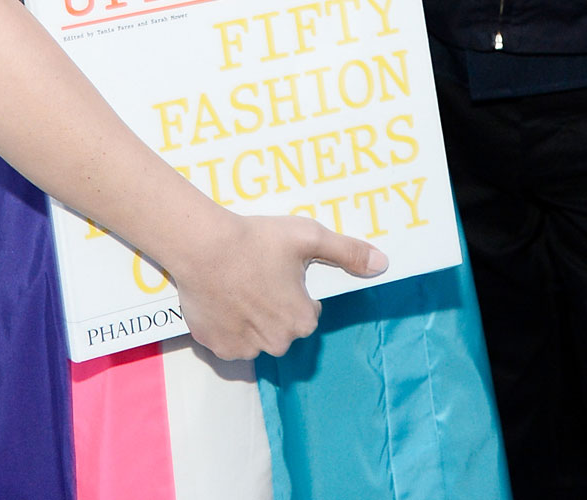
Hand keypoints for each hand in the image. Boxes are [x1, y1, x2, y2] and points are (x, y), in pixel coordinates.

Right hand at [170, 208, 388, 360]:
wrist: (204, 246)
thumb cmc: (258, 240)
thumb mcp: (309, 237)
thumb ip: (348, 252)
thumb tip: (383, 264)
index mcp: (301, 321)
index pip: (308, 313)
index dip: (296, 290)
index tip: (280, 269)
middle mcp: (275, 343)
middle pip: (282, 328)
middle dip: (275, 307)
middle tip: (259, 275)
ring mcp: (243, 349)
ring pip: (256, 337)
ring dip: (252, 319)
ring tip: (239, 285)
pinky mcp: (215, 347)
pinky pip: (230, 341)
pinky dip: (228, 326)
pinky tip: (223, 299)